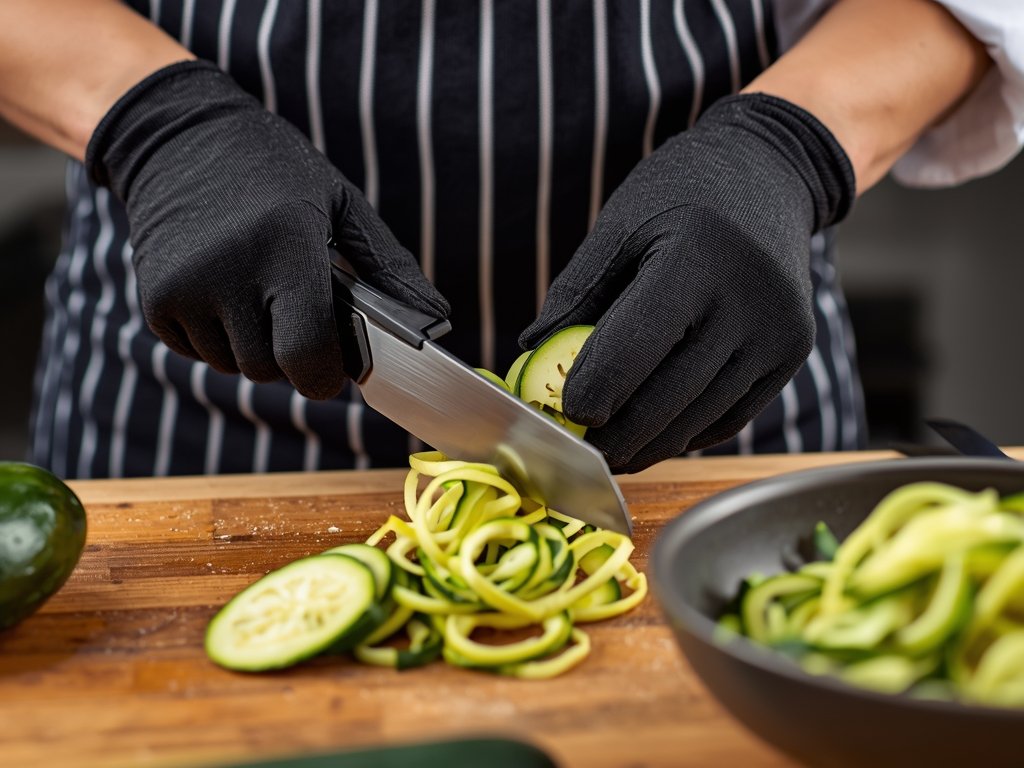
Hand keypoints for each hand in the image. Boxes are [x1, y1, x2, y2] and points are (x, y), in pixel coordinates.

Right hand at [86, 60, 447, 399]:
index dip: (325, 375)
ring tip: (257, 291)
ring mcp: (184, 289)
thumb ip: (391, 268)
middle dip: (291, 355)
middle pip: (271, 370)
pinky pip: (198, 354)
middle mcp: (229, 271)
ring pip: (235, 367)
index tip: (333, 368)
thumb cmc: (276, 173)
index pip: (306, 356)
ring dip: (253, 346)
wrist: (179, 138)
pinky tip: (223, 292)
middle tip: (294, 308)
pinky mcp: (154, 301)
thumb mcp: (344, 205)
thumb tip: (438, 321)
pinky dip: (217, 338)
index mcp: (285, 245)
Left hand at [521, 94, 854, 472]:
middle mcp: (747, 300)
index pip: (633, 348)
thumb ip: (576, 292)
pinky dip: (687, 433)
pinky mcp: (792, 355)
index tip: (561, 413)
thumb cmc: (681, 195)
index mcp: (696, 258)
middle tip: (577, 451)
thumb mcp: (618, 225)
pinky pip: (731, 416)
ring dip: (649, 444)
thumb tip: (532, 353)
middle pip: (668, 397)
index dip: (593, 391)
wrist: (770, 176)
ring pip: (699, 417)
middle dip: (615, 436)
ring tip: (610, 451)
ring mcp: (778, 333)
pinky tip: (655, 435)